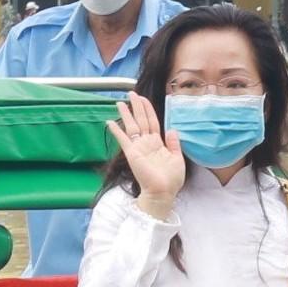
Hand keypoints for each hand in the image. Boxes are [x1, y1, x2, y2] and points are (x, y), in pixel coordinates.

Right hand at [110, 94, 187, 209]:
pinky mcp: (132, 153)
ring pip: (132, 126)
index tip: (143, 98)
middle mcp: (147, 143)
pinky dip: (116, 130)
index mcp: (158, 143)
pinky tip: (110, 122)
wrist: (163, 192)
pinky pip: (123, 139)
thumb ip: (174, 143)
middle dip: (136, 106)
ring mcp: (138, 147)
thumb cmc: (171, 179)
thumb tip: (171, 129)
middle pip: (141, 120)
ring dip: (126, 114)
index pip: (152, 122)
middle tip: (131, 93)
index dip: (148, 110)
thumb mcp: (177, 158)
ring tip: (120, 102)